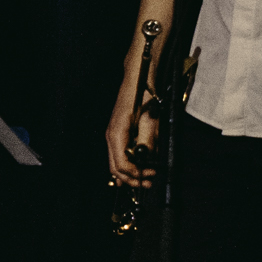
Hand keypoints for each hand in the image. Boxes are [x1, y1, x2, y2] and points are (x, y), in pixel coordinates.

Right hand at [105, 71, 160, 187]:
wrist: (138, 79)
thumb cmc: (143, 96)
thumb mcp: (150, 121)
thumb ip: (147, 143)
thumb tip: (147, 162)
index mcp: (116, 134)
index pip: (121, 164)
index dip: (136, 174)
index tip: (151, 175)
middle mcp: (111, 136)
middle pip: (115, 168)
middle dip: (131, 178)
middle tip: (149, 182)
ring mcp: (113, 135)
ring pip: (116, 163)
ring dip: (130, 173)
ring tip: (145, 177)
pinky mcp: (118, 133)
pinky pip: (118, 154)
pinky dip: (126, 164)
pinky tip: (135, 170)